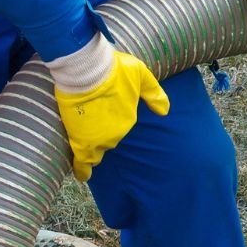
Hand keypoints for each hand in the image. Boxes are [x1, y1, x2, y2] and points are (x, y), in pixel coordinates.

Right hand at [48, 35, 169, 180]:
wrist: (88, 69)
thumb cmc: (114, 69)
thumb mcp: (141, 74)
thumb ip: (153, 92)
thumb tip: (165, 111)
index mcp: (128, 119)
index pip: (120, 125)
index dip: (112, 119)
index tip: (106, 113)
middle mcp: (116, 132)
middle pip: (108, 138)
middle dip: (101, 130)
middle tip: (90, 117)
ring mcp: (99, 138)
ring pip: (96, 149)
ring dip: (91, 146)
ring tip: (84, 142)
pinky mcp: (81, 139)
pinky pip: (83, 161)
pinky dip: (82, 170)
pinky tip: (83, 177)